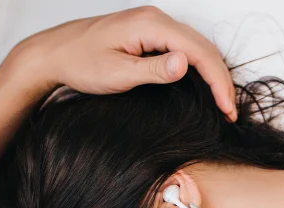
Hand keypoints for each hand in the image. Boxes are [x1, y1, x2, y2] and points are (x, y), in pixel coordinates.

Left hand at [13, 6, 236, 118]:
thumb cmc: (79, 63)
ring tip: (222, 103)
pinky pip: (183, 47)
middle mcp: (155, 18)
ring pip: (196, 47)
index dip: (218, 82)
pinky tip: (203, 86)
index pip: (199, 52)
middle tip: (229, 112)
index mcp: (150, 24)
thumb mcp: (117, 73)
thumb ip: (153, 70)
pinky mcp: (148, 33)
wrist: (54, 53)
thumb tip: (186, 64)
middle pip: (204, 48)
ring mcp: (153, 24)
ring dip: (212, 74)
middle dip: (221, 80)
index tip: (226, 109)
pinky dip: (199, 68)